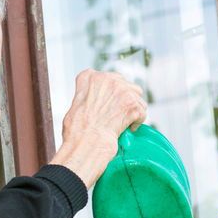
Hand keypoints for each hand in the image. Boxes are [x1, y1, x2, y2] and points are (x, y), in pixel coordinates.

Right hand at [50, 69, 146, 186]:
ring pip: (137, 96)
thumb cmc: (78, 129)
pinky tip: (128, 128)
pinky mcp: (133, 103)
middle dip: (123, 98)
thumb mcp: (75, 103)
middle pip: (124, 84)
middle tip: (118, 113)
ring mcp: (122, 90)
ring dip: (132, 107)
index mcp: (89, 77)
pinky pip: (142, 111)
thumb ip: (88, 95)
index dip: (110, 91)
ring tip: (124, 121)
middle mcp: (107, 79)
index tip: (108, 102)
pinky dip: (137, 121)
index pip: (107, 78)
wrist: (87, 140)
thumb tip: (97, 102)